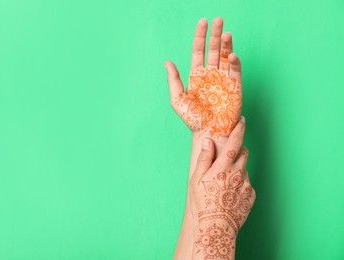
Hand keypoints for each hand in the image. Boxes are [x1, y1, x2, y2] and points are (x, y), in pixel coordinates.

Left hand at [165, 17, 242, 139]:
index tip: (203, 22)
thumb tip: (166, 62)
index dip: (200, 37)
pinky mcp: (235, 88)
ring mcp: (224, 80)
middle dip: (215, 35)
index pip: (199, 51)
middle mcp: (211, 74)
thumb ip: (173, 80)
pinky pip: (235, 72)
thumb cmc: (192, 120)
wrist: (207, 134)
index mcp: (197, 75)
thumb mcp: (177, 100)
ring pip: (226, 57)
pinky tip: (232, 55)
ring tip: (225, 33)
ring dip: (227, 45)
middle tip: (218, 20)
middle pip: (214, 50)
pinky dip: (235, 63)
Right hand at [189, 117, 255, 258]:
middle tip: (226, 159)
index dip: (239, 129)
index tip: (242, 120)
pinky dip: (240, 184)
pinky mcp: (251, 196)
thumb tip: (208, 142)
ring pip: (245, 169)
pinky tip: (229, 194)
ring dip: (237, 170)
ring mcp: (246, 185)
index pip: (235, 142)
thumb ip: (204, 158)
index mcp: (224, 167)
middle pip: (243, 153)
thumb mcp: (196, 179)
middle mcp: (239, 173)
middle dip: (237, 151)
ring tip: (224, 184)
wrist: (216, 227)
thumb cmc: (202, 203)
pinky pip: (247, 184)